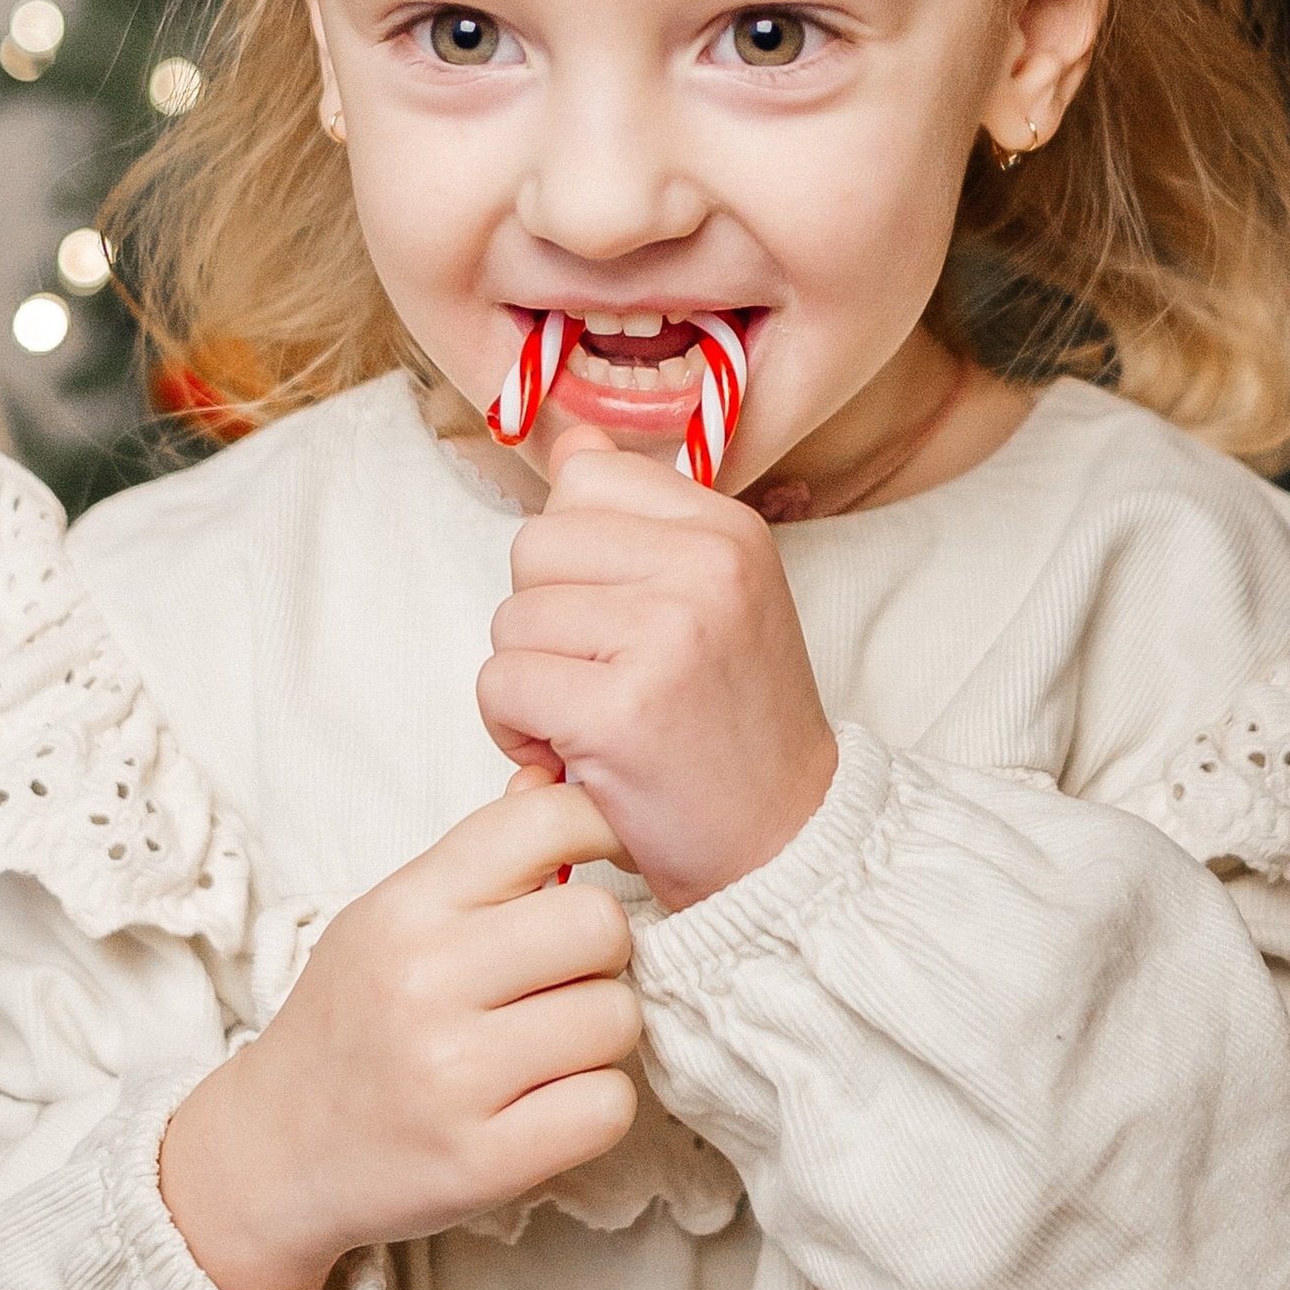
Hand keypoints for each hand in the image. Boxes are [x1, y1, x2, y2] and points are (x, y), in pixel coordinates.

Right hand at [158, 778, 638, 1289]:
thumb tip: (554, 779)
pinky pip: (609, 1105)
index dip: (598, 833)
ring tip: (548, 1045)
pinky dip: (594, 1105)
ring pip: (617, 1018)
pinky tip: (548, 1103)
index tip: (598, 865)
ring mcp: (454, 1076)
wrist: (275, 1151)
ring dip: (599, 1034)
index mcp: (406, 909)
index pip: (545, 823)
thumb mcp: (389, 919)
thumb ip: (476, 859)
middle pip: (600, 925)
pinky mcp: (486, 1159)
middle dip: (602, 953)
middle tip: (564, 977)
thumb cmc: (348, 1023)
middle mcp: (425, 982)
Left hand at [477, 424, 837, 912]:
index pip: (584, 480)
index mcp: (729, 529)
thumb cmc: (733, 730)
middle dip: (543, 621)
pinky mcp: (622, 710)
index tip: (614, 620)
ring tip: (590, 723)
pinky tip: (569, 757)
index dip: (573, 558)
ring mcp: (667, 634)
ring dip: (527, 682)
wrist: (787, 845)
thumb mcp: (712, 600)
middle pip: (533, 545)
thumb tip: (569, 444)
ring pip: (510, 618)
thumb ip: (638, 520)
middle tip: (599, 682)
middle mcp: (706, 566)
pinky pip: (502, 684)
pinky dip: (514, 732)